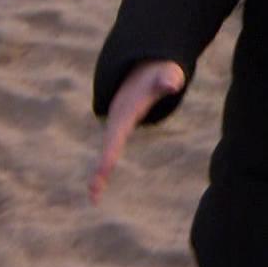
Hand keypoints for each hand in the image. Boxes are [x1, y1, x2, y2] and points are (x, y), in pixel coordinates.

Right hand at [90, 59, 185, 204]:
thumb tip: (173, 84)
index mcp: (127, 110)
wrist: (143, 68)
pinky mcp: (121, 132)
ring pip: (107, 152)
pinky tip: (98, 189)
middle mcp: (118, 121)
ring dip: (100, 174)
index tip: (105, 166)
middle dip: (101, 167)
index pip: (118, 133)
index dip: (112, 149)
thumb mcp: (166, 73)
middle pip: (108, 146)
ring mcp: (118, 127)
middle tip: (94, 191)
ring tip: (94, 197)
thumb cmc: (159, 74)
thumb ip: (168, 78)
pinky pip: (111, 152)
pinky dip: (104, 169)